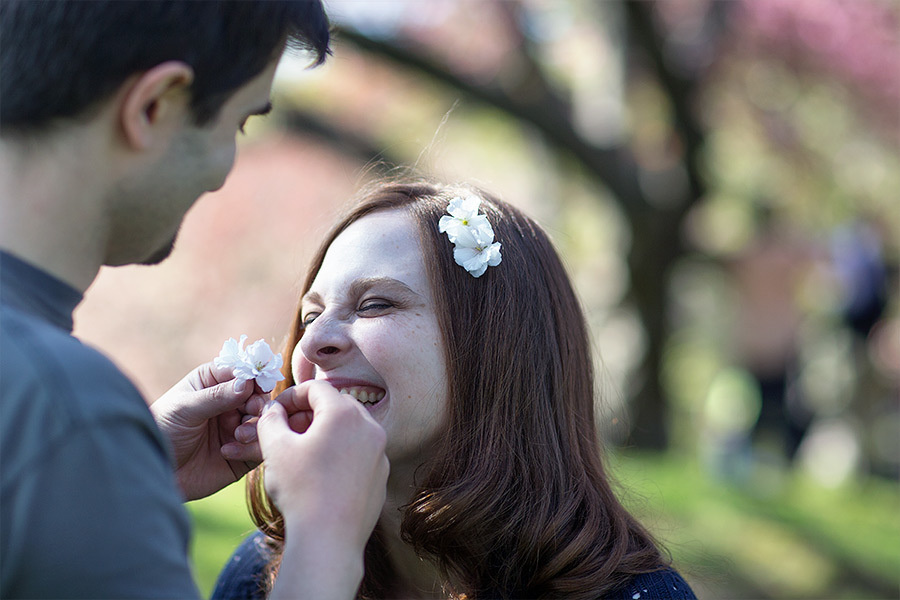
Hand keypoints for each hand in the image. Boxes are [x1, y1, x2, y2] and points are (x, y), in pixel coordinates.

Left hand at [151, 362, 267, 500]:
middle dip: (258, 402)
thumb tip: (248, 383)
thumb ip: (216, 396)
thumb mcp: (185, 409)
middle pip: (258, 396)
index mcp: (213, 383)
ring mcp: (237, 428)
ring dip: (255, 426)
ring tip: (238, 435)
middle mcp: (229, 403)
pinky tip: (228, 452)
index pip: (241, 372)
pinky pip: (259, 447)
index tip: (258, 385)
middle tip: (253, 409)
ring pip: (263, 421)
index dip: (253, 376)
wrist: (154, 472)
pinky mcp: (243, 453)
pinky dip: (251, 448)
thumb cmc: (162, 431)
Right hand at [257, 381, 388, 599]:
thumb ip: (271, 419)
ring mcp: (380, 453)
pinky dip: (341, 455)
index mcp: (344, 413)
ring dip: (326, 434)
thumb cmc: (301, 491)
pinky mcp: (382, 476)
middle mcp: (370, 427)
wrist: (329, 540)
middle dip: (309, 414)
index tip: (276, 412)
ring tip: (302, 453)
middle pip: (336, 406)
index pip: (316, 388)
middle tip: (287, 431)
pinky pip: (360, 454)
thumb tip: (273, 409)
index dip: (291, 396)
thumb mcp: (275, 449)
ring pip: (350, 430)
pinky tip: (321, 475)